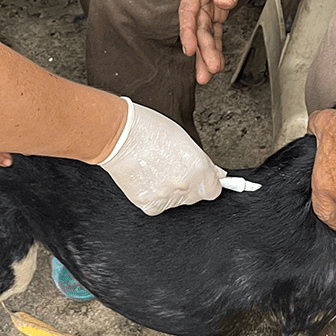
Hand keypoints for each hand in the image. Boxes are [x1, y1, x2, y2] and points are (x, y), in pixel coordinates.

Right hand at [99, 97, 225, 214]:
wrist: (119, 136)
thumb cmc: (150, 130)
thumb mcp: (184, 140)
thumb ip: (202, 161)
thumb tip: (217, 175)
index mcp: (198, 168)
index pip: (214, 190)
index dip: (207, 183)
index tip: (201, 178)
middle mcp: (185, 185)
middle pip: (195, 196)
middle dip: (189, 185)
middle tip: (172, 167)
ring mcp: (167, 197)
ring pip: (176, 202)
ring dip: (171, 191)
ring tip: (156, 169)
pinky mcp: (149, 204)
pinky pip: (158, 205)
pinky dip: (154, 196)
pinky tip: (147, 178)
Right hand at [179, 0, 248, 83]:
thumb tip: (224, 3)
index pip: (188, 13)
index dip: (188, 32)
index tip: (189, 49)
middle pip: (197, 29)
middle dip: (201, 51)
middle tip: (205, 72)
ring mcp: (206, 6)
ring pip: (204, 34)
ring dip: (206, 53)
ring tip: (208, 73)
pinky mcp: (215, 10)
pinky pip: (214, 31)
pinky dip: (216, 45)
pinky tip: (215, 60)